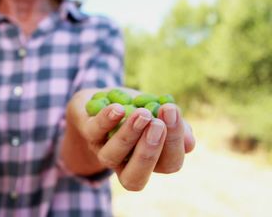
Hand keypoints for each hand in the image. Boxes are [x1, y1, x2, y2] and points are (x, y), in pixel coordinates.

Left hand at [68, 89, 194, 190]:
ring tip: (141, 114)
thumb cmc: (137, 109)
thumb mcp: (159, 114)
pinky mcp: (87, 132)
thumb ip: (176, 128)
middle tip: (157, 125)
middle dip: (149, 152)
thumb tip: (189, 143)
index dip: (173, 143)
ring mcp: (103, 150)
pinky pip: (94, 131)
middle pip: (135, 176)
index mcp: (151, 160)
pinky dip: (106, 120)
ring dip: (128, 135)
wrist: (100, 100)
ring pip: (112, 156)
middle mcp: (125, 163)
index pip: (168, 164)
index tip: (172, 112)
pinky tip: (118, 108)